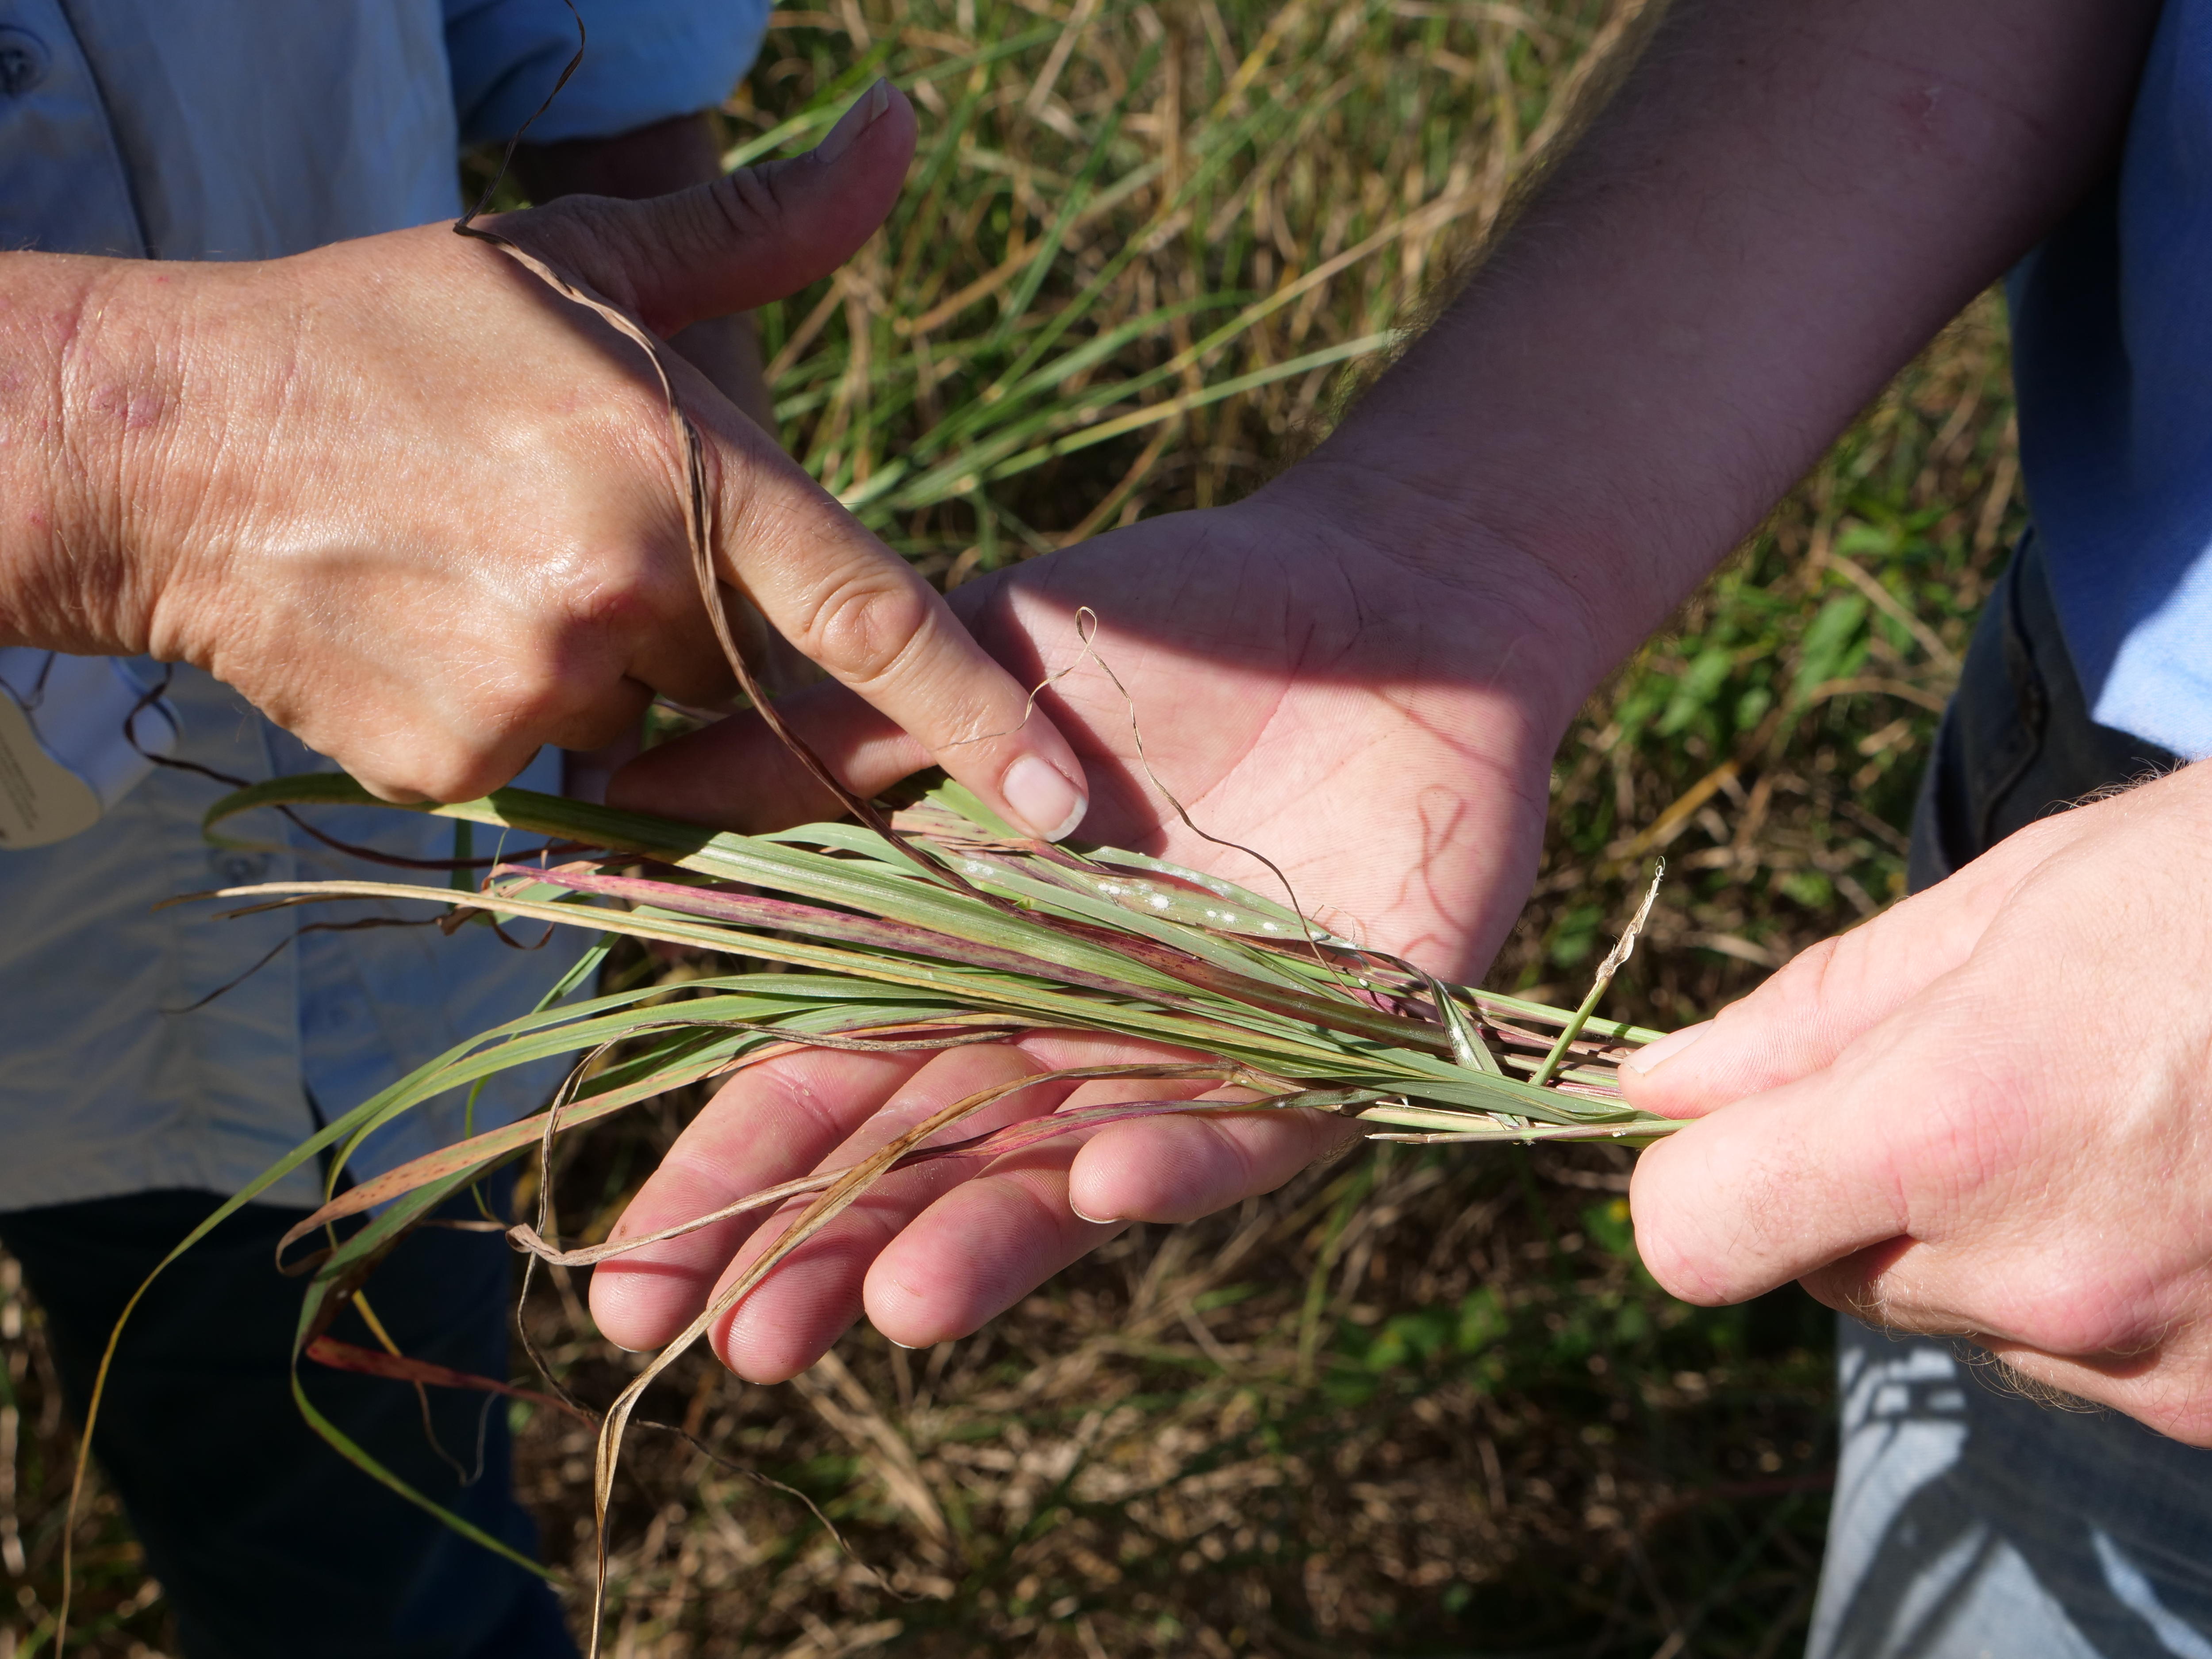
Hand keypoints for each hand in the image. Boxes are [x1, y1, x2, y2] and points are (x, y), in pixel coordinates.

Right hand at [15, 83, 1087, 831]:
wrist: (170, 444)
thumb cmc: (393, 335)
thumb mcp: (584, 262)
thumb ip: (766, 230)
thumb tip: (899, 132)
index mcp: (671, 471)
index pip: (867, 614)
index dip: (979, 716)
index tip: (1070, 804)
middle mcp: (617, 596)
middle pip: (746, 666)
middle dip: (699, 615)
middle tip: (578, 527)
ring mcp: (530, 696)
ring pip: (648, 719)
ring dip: (611, 663)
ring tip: (495, 564)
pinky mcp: (454, 771)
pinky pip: (550, 766)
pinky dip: (522, 711)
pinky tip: (440, 620)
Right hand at [590, 474, 1598, 1376]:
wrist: (1382, 591)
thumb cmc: (1170, 620)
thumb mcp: (968, 659)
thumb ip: (822, 749)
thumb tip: (615, 813)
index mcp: (965, 951)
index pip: (827, 1085)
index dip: (737, 1179)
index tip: (636, 1281)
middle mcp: (1066, 1028)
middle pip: (929, 1161)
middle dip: (831, 1254)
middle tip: (735, 1346)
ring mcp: (1193, 1049)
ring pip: (1073, 1171)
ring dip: (990, 1240)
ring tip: (893, 1309)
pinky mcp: (1336, 1048)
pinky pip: (1254, 1124)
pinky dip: (1187, 1156)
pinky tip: (1106, 1178)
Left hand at [1623, 761, 2211, 1443]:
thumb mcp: (2013, 904)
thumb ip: (1815, 1015)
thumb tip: (1663, 1085)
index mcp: (1956, 1132)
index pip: (1693, 1237)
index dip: (1694, 1176)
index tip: (1738, 1120)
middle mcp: (2045, 1280)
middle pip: (1826, 1274)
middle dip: (1858, 1187)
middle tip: (1984, 1077)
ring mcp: (2153, 1363)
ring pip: (1959, 1319)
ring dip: (1987, 1237)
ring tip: (2120, 1115)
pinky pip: (2085, 1360)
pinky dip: (2100, 1284)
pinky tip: (2189, 1180)